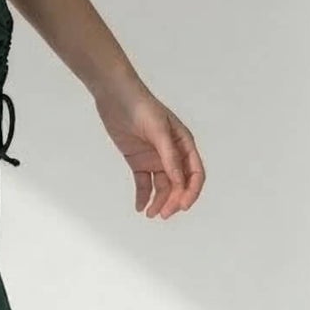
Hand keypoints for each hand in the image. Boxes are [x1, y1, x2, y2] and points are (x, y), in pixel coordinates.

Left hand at [94, 79, 203, 219]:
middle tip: (163, 214)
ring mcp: (155, 158)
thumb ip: (169, 155)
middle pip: (179, 184)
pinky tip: (140, 207)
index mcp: (184, 144)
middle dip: (174, 200)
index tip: (183, 206)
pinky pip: (144, 183)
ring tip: (150, 214)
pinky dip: (143, 196)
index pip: (195, 173)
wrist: (115, 95)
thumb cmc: (141, 107)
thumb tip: (179, 181)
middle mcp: (172, 154)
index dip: (191, 191)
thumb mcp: (158, 130)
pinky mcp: (138, 161)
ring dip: (159, 201)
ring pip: (163, 186)